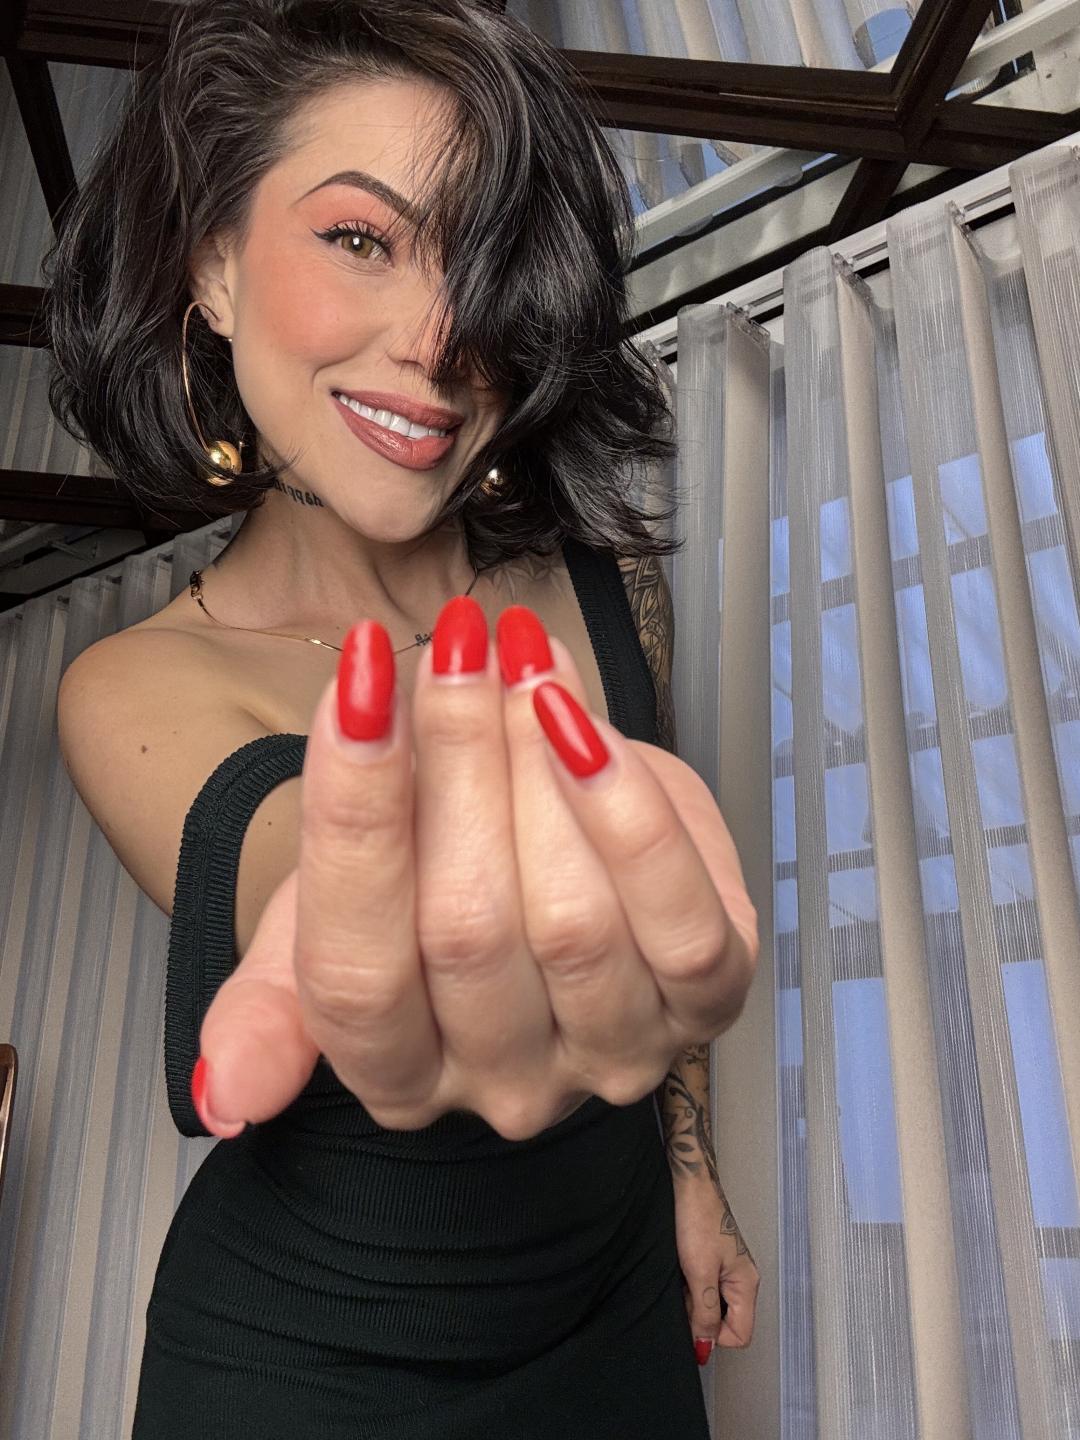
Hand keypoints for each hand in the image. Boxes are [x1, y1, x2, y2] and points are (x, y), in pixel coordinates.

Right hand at [191, 598, 757, 1140]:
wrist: (555, 867)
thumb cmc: (429, 892)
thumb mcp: (327, 933)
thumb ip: (272, 1004)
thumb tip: (224, 1098)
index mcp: (393, 1073)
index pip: (352, 973)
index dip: (353, 816)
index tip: (356, 681)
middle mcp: (506, 1087)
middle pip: (466, 931)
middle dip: (457, 765)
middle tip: (451, 649)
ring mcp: (613, 1054)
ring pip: (573, 922)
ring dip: (542, 768)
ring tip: (519, 663)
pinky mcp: (708, 1005)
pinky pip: (682, 926)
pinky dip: (634, 815)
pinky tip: (586, 723)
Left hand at [674, 1172, 759, 1360]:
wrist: (689, 1184)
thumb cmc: (698, 1218)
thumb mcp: (699, 1272)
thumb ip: (705, 1313)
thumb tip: (706, 1348)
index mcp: (747, 1284)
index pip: (740, 1335)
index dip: (714, 1336)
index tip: (692, 1319)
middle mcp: (742, 1280)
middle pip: (726, 1322)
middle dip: (701, 1316)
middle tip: (684, 1293)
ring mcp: (728, 1270)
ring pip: (712, 1305)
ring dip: (693, 1301)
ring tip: (681, 1277)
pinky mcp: (714, 1260)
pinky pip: (704, 1289)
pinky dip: (690, 1286)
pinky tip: (680, 1270)